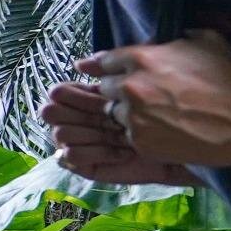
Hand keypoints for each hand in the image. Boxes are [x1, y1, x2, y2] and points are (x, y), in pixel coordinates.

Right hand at [40, 78, 194, 184]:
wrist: (180, 148)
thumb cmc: (163, 115)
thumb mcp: (138, 85)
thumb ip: (109, 72)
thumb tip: (80, 65)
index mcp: (82, 98)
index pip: (58, 91)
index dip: (78, 95)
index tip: (107, 100)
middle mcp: (73, 119)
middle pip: (50, 111)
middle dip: (85, 114)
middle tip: (112, 118)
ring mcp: (75, 142)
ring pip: (61, 133)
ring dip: (96, 134)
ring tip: (124, 136)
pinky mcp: (83, 165)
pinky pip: (72, 156)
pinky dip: (99, 152)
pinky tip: (125, 152)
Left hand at [47, 30, 230, 172]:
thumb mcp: (204, 40)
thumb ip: (174, 39)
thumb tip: (162, 42)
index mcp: (141, 58)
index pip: (103, 60)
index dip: (97, 64)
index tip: (85, 67)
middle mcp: (130, 87)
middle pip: (106, 88)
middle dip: (117, 90)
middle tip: (137, 95)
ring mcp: (134, 118)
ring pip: (117, 114)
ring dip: (129, 113)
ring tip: (156, 115)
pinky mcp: (143, 144)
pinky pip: (132, 137)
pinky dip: (143, 134)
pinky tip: (165, 132)